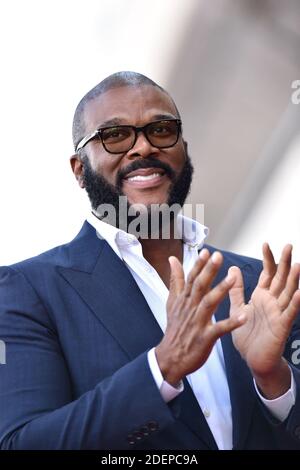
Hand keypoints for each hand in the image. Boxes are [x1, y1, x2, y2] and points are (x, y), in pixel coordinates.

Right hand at [155, 249, 245, 385]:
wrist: (170, 357)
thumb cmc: (175, 328)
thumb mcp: (172, 302)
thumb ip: (175, 280)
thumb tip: (172, 260)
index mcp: (185, 299)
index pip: (192, 278)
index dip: (199, 264)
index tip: (207, 251)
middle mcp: (191, 308)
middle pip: (200, 286)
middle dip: (209, 270)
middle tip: (218, 256)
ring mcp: (198, 322)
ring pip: (209, 303)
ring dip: (220, 290)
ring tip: (232, 278)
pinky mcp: (205, 337)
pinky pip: (220, 329)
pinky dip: (231, 323)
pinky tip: (243, 316)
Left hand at [229, 244, 299, 396]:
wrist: (252, 360)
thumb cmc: (248, 335)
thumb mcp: (238, 308)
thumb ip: (236, 289)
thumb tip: (232, 269)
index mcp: (262, 296)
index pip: (267, 273)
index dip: (268, 259)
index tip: (266, 244)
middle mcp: (272, 302)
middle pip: (281, 278)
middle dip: (285, 262)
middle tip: (289, 245)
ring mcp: (278, 313)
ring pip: (288, 293)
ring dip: (294, 280)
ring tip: (298, 265)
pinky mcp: (281, 327)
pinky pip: (289, 313)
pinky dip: (294, 303)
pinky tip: (299, 293)